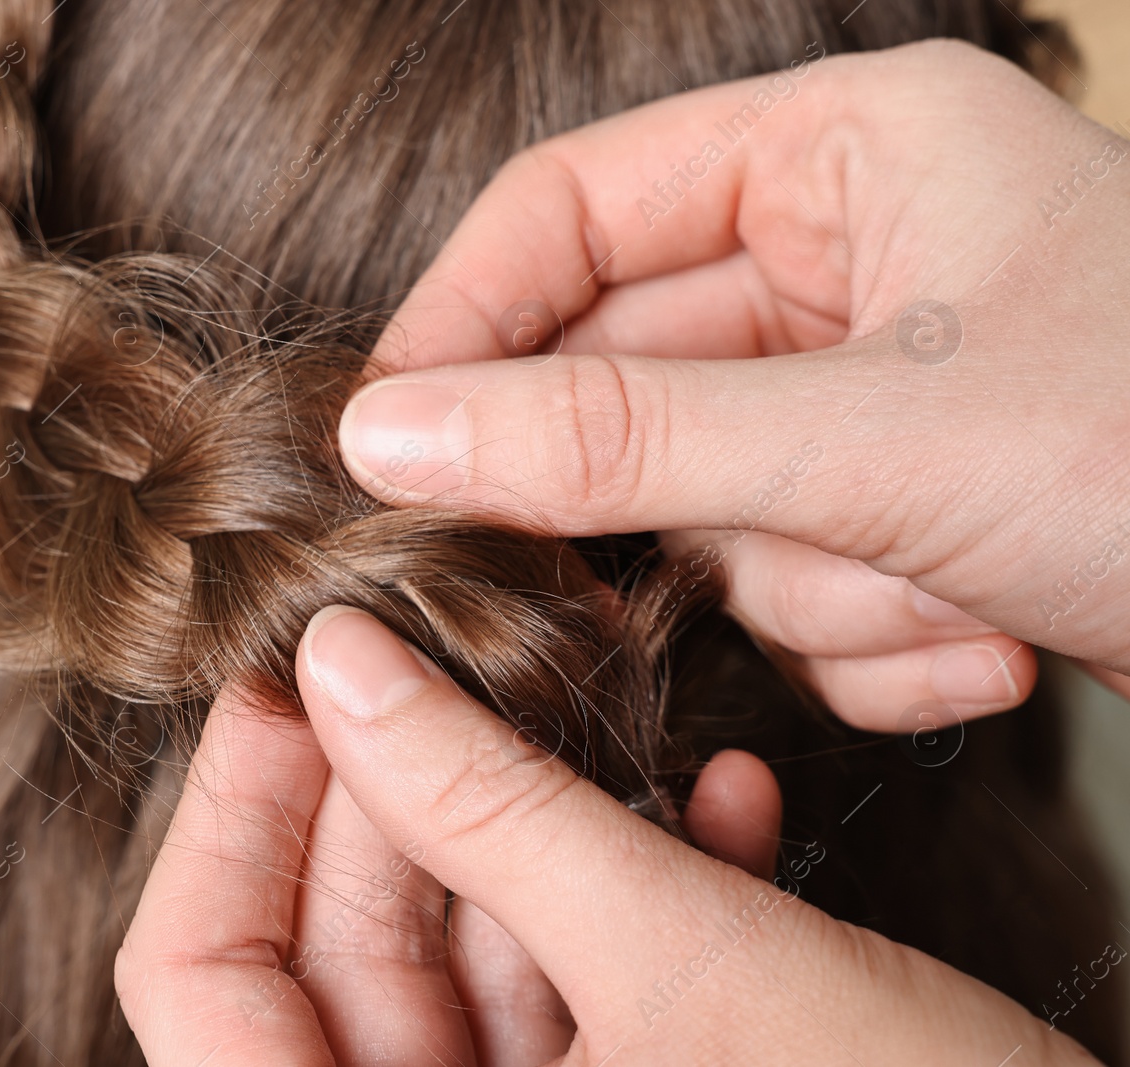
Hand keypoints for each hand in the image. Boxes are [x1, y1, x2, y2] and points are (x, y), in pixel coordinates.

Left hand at [116, 677, 782, 1064]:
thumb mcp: (684, 968)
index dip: (230, 814)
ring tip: (592, 701)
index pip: (199, 981)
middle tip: (454, 647)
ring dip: (537, 827)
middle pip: (341, 955)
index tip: (292, 674)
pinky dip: (633, 896)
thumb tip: (339, 663)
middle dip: (405, 789)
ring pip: (467, 957)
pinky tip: (720, 806)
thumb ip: (492, 806)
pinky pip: (581, 993)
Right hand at [338, 39, 1129, 725]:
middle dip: (675, 502)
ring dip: (810, 590)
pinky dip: (867, 635)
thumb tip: (394, 435)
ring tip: (944, 598)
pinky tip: (990, 640)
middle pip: (630, 375)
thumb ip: (615, 438)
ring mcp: (871, 385)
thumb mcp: (872, 435)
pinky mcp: (898, 501)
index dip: (466, 324)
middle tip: (621, 579)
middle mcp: (850, 252)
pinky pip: (789, 572)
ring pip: (709, 502)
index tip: (394, 440)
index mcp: (845, 150)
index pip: (569, 209)